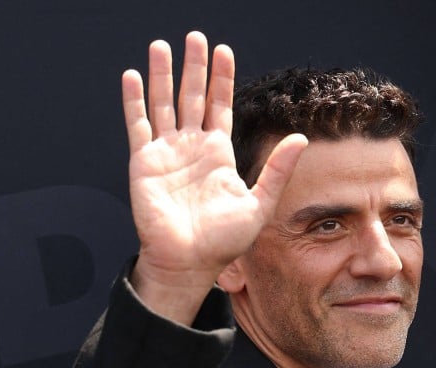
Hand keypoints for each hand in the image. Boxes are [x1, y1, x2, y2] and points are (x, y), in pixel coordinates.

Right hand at [121, 31, 307, 323]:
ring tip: (163, 45)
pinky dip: (134, 100)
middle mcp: (191, 147)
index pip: (220, 106)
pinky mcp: (143, 162)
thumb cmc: (223, 241)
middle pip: (192, 97)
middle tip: (195, 37)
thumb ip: (277, 170)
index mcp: (218, 154)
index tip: (223, 50)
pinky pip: (138, 124)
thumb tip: (301, 138)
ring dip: (163, 74)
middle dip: (194, 67)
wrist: (188, 262)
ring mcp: (166, 152)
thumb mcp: (259, 203)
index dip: (221, 79)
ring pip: (164, 103)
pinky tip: (134, 76)